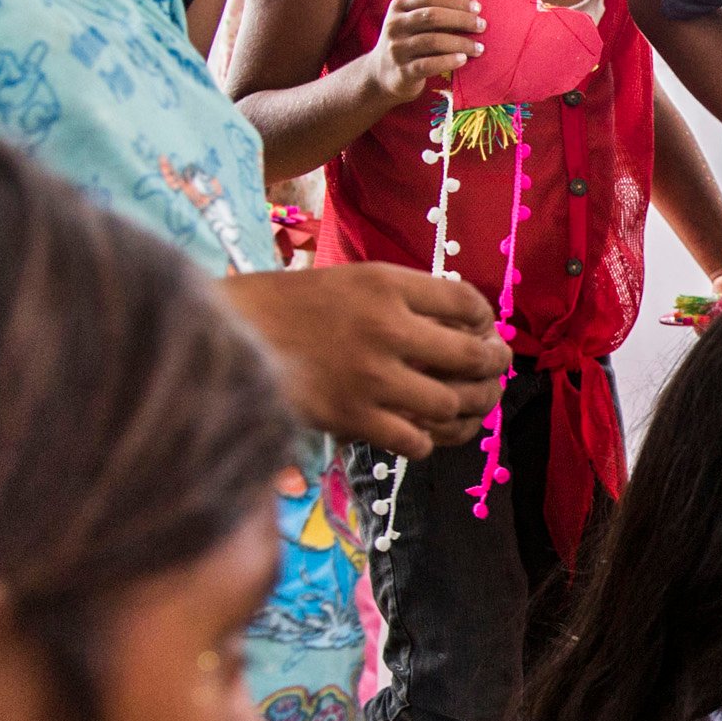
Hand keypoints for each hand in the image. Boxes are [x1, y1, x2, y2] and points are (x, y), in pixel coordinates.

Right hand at [220, 264, 508, 454]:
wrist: (226, 335)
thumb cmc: (287, 305)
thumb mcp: (349, 279)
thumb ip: (404, 295)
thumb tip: (466, 324)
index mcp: (386, 284)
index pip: (468, 303)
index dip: (487, 320)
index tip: (485, 330)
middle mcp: (386, 328)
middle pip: (474, 356)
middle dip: (495, 367)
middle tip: (496, 371)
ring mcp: (372, 377)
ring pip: (451, 404)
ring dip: (468, 408)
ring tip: (469, 406)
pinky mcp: (353, 418)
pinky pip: (416, 441)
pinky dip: (425, 440)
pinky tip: (420, 431)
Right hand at [360, 0, 484, 109]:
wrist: (382, 74)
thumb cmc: (408, 43)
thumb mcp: (412, 23)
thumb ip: (434, 13)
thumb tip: (472, 8)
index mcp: (399, 6)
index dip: (456, 1)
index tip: (478, 8)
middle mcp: (395, 25)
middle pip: (432, 16)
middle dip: (462, 20)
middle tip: (482, 26)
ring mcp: (397, 48)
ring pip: (433, 41)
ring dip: (461, 43)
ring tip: (479, 48)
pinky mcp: (402, 71)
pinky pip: (429, 64)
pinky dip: (449, 61)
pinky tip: (463, 59)